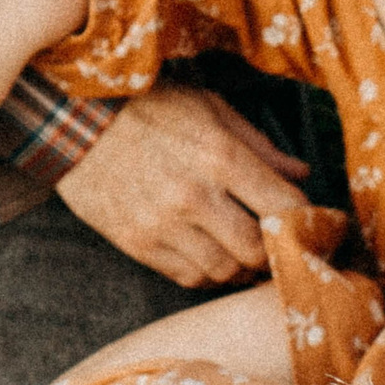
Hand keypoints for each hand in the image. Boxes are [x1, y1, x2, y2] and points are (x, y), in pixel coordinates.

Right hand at [56, 84, 311, 286]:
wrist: (71, 119)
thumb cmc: (147, 107)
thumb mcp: (209, 108)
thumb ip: (259, 146)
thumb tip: (302, 174)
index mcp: (220, 155)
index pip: (285, 207)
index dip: (308, 221)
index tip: (314, 224)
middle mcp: (194, 195)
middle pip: (257, 251)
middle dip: (274, 251)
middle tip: (277, 244)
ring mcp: (162, 223)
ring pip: (224, 272)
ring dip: (241, 267)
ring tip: (244, 251)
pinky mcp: (136, 243)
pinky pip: (188, 276)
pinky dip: (208, 273)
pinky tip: (211, 255)